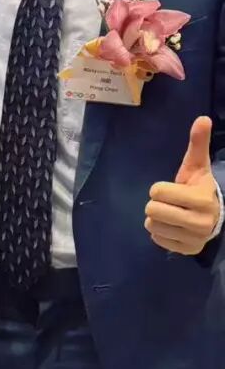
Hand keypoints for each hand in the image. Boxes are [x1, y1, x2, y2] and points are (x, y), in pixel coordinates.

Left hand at [145, 116, 221, 256]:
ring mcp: (194, 239)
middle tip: (171, 202)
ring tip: (173, 213)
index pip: (157, 192)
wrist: (216, 215)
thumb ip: (198, 143)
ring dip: (158, 218)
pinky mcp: (187, 250)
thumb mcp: (198, 165)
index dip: (160, 188)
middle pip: (152, 210)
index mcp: (202, 199)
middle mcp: (201, 223)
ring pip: (152, 225)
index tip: (174, 188)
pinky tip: (174, 226)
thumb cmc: (200, 187)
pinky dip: (161, 232)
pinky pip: (157, 239)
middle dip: (157, 203)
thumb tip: (203, 118)